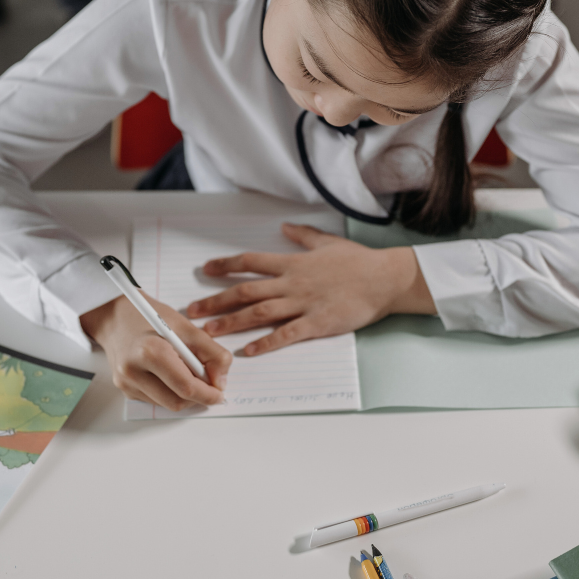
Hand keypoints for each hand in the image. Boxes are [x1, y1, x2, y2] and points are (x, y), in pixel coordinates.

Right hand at [81, 293, 231, 411]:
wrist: (115, 316)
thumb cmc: (150, 317)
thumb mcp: (185, 326)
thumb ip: (211, 352)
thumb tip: (221, 380)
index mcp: (150, 351)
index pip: (186, 386)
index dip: (208, 394)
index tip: (220, 393)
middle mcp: (133, 371)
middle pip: (177, 401)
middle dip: (198, 396)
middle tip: (209, 384)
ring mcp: (126, 383)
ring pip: (167, 404)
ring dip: (184, 395)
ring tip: (188, 372)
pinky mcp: (124, 389)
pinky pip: (156, 400)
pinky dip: (170, 392)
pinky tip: (169, 374)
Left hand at [186, 223, 435, 355]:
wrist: (385, 278)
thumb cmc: (358, 261)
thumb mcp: (327, 242)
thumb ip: (302, 236)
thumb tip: (284, 227)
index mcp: (292, 263)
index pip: (250, 262)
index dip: (225, 265)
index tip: (205, 270)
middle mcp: (292, 283)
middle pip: (245, 291)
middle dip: (216, 300)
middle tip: (193, 311)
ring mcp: (304, 304)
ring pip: (260, 313)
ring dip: (232, 322)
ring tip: (210, 332)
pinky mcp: (318, 323)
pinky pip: (287, 334)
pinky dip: (267, 343)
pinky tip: (249, 352)